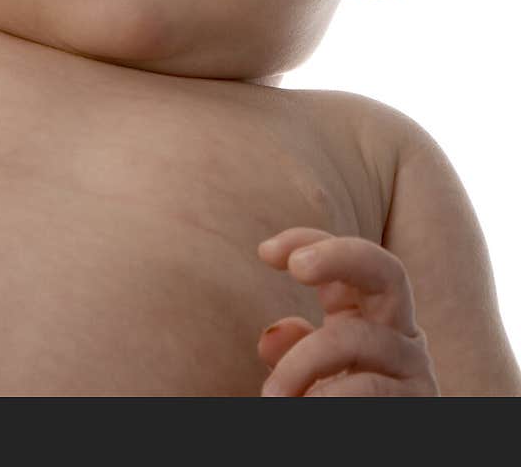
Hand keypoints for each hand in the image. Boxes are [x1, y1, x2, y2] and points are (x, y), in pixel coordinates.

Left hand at [256, 226, 439, 395]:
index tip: (265, 252)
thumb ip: (298, 348)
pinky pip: (368, 388)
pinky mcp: (420, 402)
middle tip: (296, 266)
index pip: (346, 260)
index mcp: (369, 314)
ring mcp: (414, 366)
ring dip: (303, 364)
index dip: (310, 240)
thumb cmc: (336, 408)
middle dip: (340, 256)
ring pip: (355, 338)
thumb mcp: (314, 374)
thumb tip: (271, 336)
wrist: (370, 453)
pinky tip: (304, 407)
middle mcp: (398, 331)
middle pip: (387, 269)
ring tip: (270, 397)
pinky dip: (326, 398)